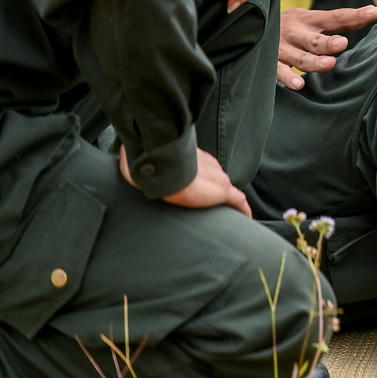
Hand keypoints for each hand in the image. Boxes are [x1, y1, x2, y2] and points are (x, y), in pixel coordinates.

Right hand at [119, 147, 250, 217]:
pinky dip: (242, 209)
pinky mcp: (222, 191)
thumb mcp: (150, 164)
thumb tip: (130, 168)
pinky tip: (246, 218)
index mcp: (194, 159)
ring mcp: (217, 178)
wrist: (161, 164)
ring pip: (227, 191)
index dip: (203, 180)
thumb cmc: (151, 164)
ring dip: (226, 202)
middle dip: (214, 191)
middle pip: (216, 181)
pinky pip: (239, 202)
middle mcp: (209, 167)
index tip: (200, 188)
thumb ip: (149, 166)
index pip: (203, 171)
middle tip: (210, 204)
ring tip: (226, 214)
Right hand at [277, 5, 376, 88]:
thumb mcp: (313, 19)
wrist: (250, 25)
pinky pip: (279, 71)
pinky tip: (299, 84)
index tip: (374, 12)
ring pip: (300, 58)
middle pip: (315, 40)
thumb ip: (340, 21)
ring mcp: (282, 47)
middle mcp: (296, 32)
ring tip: (328, 64)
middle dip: (328, 42)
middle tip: (341, 44)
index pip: (336, 17)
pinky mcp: (270, 62)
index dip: (355, 15)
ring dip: (314, 62)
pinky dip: (288, 78)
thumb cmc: (294, 26)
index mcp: (310, 19)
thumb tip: (373, 13)